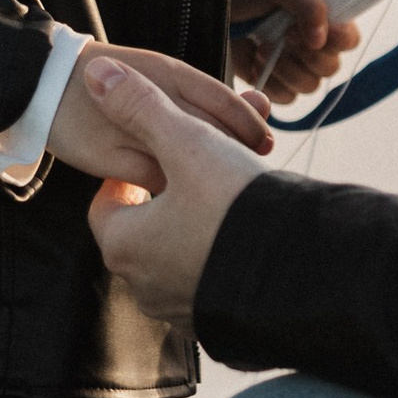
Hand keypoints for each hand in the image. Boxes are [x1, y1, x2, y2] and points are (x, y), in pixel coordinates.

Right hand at [48, 41, 271, 185]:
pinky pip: (152, 183)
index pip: (224, 102)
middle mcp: (153, 99)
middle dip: (234, 155)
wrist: (49, 80)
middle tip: (249, 172)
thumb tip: (260, 108)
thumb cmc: (113, 82)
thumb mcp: (160, 78)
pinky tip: (180, 201)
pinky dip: (169, 193)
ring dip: (202, 179)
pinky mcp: (109, 157)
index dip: (250, 126)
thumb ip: (202, 96)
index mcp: (170, 74)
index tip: (266, 145)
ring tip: (218, 191)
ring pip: (181, 163)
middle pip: (209, 135)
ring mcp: (130, 129)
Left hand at [83, 62, 263, 317]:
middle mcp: (143, 285)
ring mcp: (180, 309)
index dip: (132, 172)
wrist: (302, 269)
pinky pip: (209, 281)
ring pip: (178, 254)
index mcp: (123, 245)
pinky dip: (222, 255)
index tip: (158, 155)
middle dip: (169, 196)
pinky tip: (250, 233)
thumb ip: (140, 106)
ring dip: (197, 225)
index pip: (107, 203)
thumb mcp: (187, 142)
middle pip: (145, 228)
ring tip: (230, 198)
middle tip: (198, 171)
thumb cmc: (235, 203)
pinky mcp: (218, 322)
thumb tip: (96, 74)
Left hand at [227, 0, 363, 106]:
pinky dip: (272, 83)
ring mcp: (292, 66)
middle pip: (331, 68)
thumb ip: (308, 2)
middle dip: (307, 55)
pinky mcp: (272, 83)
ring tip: (263, 47)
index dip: (337, 40)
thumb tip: (321, 38)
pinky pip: (286, 98)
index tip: (310, 32)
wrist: (206, 3)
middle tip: (283, 36)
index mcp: (321, 18)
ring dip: (286, 69)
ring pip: (310, 86)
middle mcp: (311, 44)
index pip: (349, 39)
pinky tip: (255, 62)